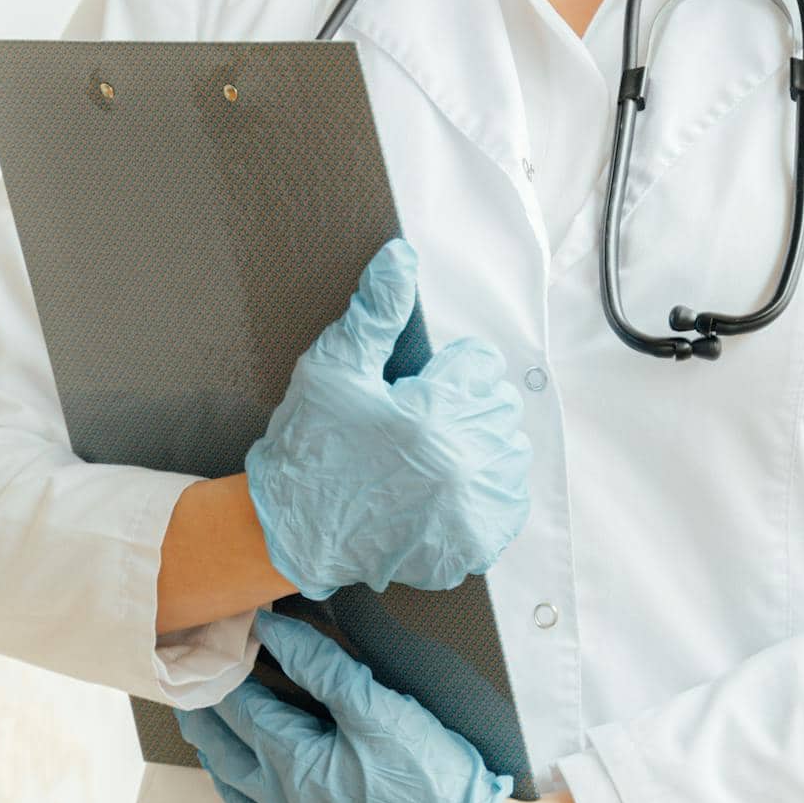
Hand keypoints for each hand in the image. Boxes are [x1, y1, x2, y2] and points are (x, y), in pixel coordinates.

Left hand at [176, 604, 513, 802]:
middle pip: (229, 759)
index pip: (244, 712)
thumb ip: (322, 667)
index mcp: (294, 767)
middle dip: (206, 724)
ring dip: (224, 771)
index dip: (224, 679)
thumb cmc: (431, 778)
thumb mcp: (379, 708)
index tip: (206, 654)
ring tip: (211, 748)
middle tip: (186, 699)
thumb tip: (273, 631)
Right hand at [246, 236, 532, 599]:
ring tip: (431, 454)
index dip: (447, 370)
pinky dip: (487, 492)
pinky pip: (509, 502)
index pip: (482, 365)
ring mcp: (469, 510)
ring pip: (510, 453)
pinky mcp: (472, 544)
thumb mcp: (333, 369)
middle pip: (499, 407)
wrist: (293, 530)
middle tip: (418, 422)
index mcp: (431, 415)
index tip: (418, 387)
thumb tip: (401, 258)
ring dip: (479, 446)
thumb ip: (375, 312)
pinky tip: (446, 488)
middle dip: (463, 405)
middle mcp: (460, 464)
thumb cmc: (310, 446)